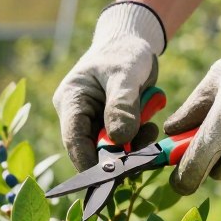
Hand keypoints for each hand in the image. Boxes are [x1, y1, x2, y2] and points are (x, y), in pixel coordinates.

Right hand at [53, 2, 165, 169]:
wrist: (134, 43)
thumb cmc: (124, 52)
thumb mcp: (125, 74)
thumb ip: (122, 106)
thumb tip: (119, 141)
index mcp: (71, 100)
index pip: (73, 138)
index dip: (87, 162)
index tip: (108, 178)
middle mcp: (78, 115)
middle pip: (92, 149)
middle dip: (117, 156)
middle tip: (140, 159)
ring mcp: (95, 122)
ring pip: (110, 149)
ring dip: (132, 147)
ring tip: (149, 131)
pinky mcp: (111, 126)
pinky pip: (124, 143)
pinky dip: (139, 141)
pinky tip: (150, 128)